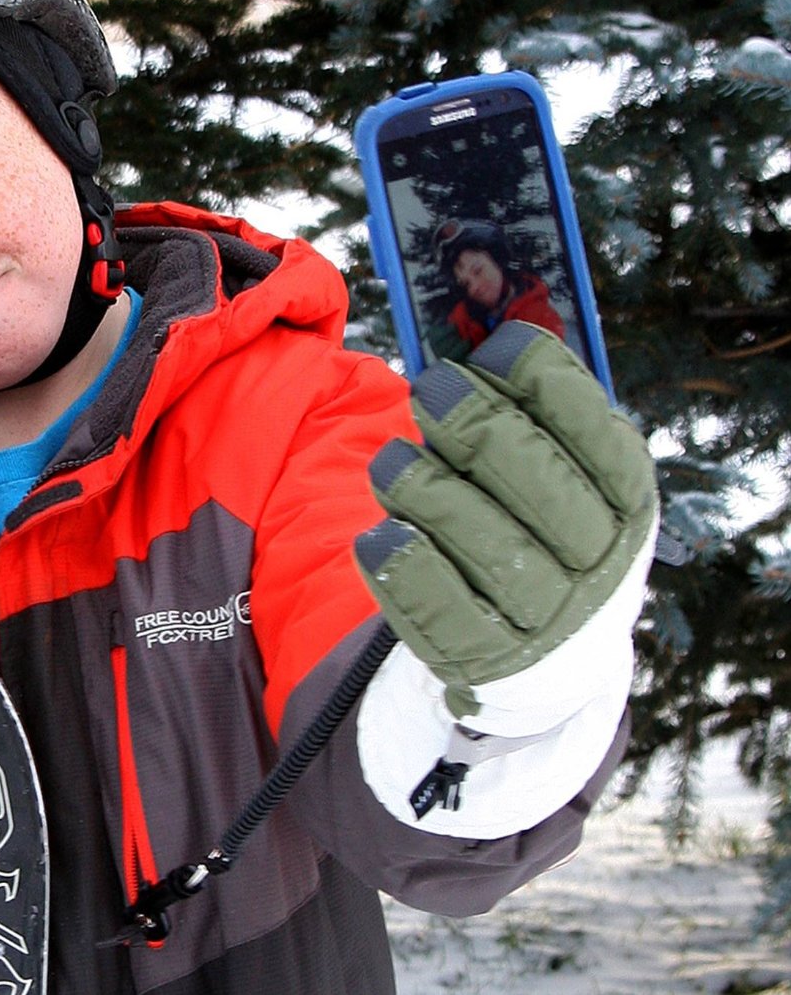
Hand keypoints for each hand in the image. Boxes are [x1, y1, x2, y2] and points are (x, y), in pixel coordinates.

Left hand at [355, 322, 657, 720]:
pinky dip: (410, 572)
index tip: (496, 347)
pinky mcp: (487, 658)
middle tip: (431, 388)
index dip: (548, 386)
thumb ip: (530, 420)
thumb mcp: (563, 476)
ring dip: (434, 495)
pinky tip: (379, 536)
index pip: (597, 437)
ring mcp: (547, 617)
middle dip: (483, 429)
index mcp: (626, 502)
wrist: (550, 652)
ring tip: (390, 459)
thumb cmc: (543, 529)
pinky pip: (446, 614)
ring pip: (493, 548)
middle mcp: (598, 562)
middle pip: (542, 487)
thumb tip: (470, 351)